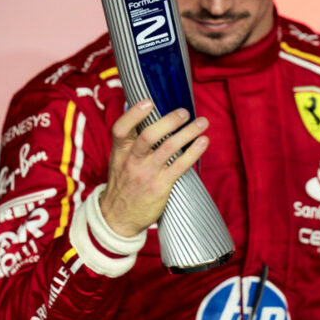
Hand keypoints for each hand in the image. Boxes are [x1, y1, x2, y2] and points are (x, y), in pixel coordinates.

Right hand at [99, 99, 208, 237]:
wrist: (117, 217)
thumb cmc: (124, 182)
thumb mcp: (119, 160)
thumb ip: (131, 140)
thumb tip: (146, 112)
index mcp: (120, 151)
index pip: (121, 128)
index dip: (134, 114)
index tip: (149, 101)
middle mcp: (132, 161)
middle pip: (148, 136)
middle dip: (169, 121)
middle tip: (185, 112)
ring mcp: (146, 173)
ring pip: (168, 148)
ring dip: (188, 132)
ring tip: (202, 122)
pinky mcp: (160, 186)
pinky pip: (180, 166)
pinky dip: (193, 152)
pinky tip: (203, 142)